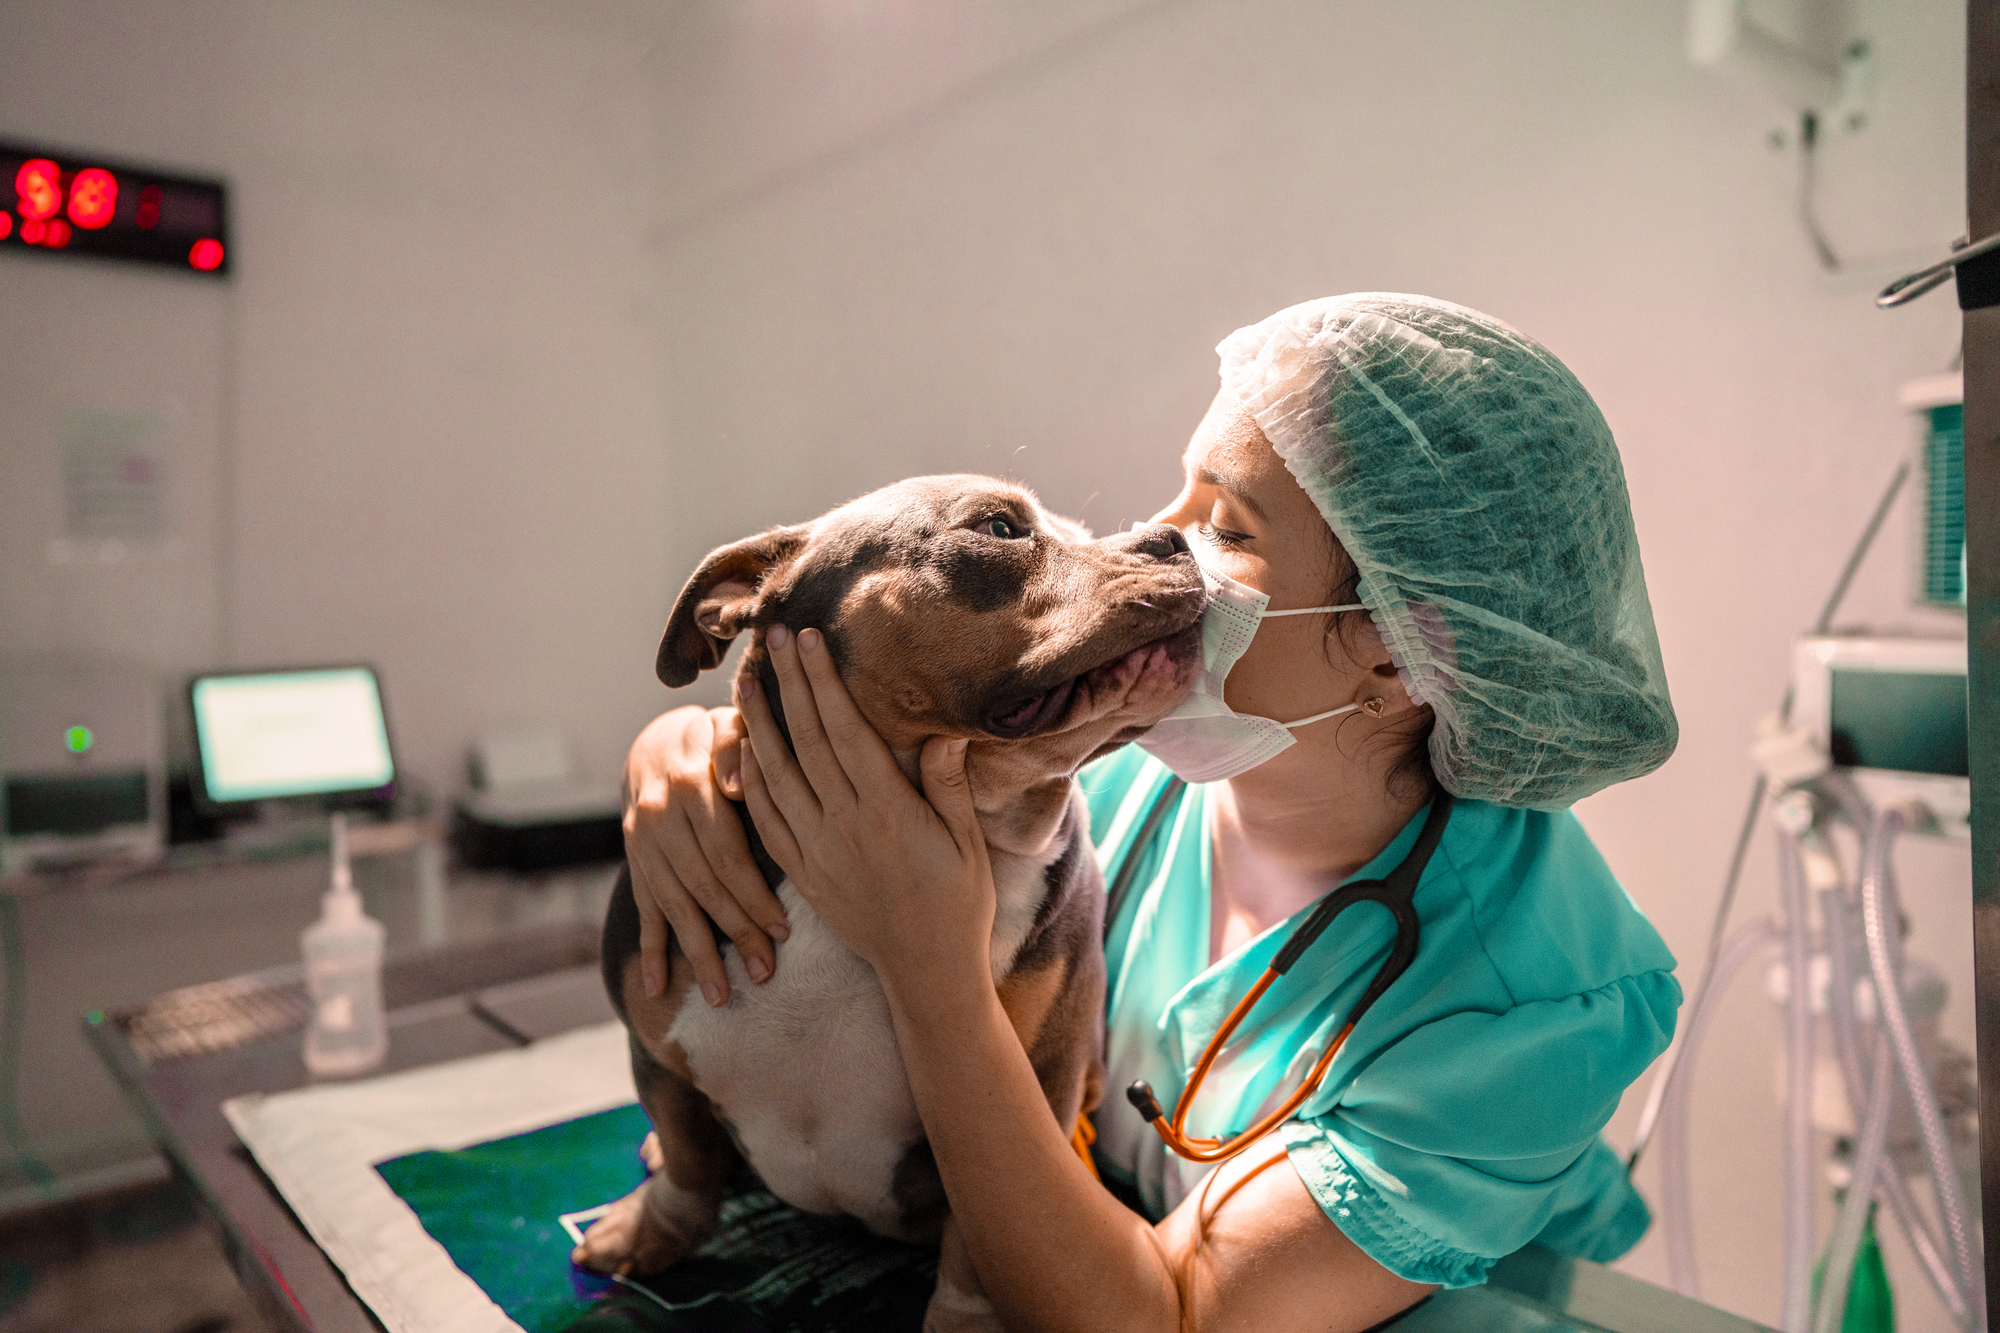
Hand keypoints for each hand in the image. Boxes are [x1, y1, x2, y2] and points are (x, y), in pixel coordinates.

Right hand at [622, 705, 789, 1005]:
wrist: (656, 745)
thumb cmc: (715, 738)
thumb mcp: (727, 727)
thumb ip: (736, 748)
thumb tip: (736, 784)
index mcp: (689, 786)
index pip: (724, 852)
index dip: (753, 893)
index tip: (783, 929)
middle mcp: (659, 819)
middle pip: (702, 887)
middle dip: (735, 932)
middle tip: (765, 973)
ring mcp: (642, 846)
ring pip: (675, 906)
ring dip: (698, 953)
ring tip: (723, 996)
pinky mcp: (635, 864)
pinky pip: (643, 910)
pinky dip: (650, 950)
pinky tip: (659, 988)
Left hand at [736, 626, 993, 990]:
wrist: (926, 972)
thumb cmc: (958, 904)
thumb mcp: (967, 844)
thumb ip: (949, 787)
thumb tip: (943, 735)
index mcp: (887, 812)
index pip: (845, 732)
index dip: (823, 682)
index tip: (809, 640)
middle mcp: (844, 827)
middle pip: (805, 742)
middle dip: (787, 684)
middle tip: (771, 636)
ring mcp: (818, 852)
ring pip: (776, 776)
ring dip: (757, 724)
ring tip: (744, 681)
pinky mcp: (804, 874)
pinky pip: (767, 821)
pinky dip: (751, 782)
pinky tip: (743, 750)